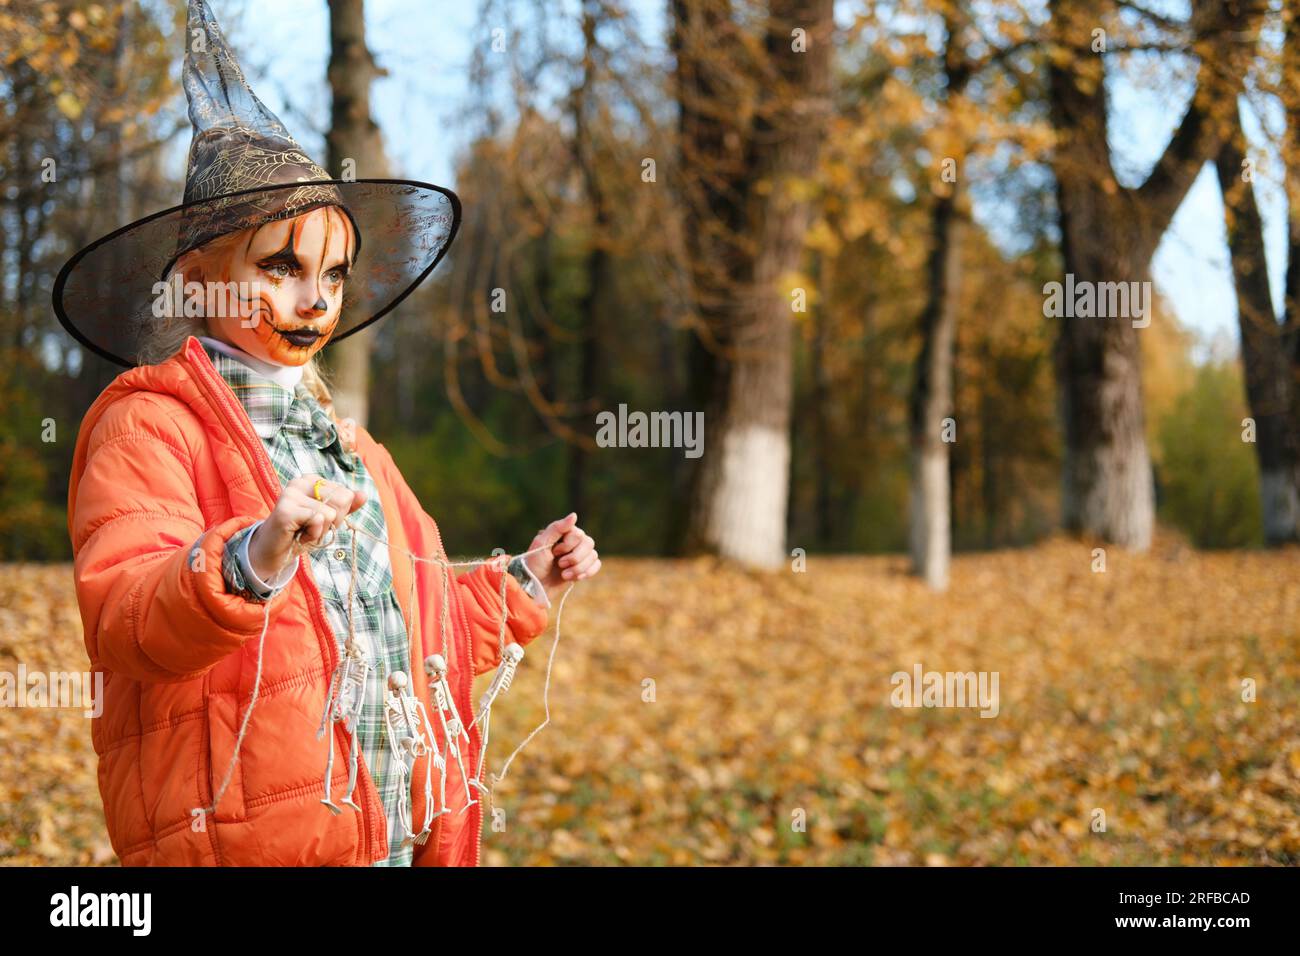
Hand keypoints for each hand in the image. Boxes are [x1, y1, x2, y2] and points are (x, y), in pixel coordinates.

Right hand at [248, 475, 365, 581]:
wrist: (275, 552)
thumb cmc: (301, 533)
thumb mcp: (328, 519)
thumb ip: (345, 507)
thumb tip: (363, 495)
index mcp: (312, 480)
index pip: (346, 494)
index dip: (338, 514)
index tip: (318, 520)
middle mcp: (300, 482)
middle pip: (342, 500)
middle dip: (333, 522)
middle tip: (312, 527)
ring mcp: (291, 494)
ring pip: (330, 513)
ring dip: (321, 530)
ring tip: (303, 531)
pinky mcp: (285, 510)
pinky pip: (317, 520)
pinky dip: (313, 534)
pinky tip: (299, 535)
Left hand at [523, 512, 599, 597]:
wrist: (536, 588)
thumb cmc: (534, 564)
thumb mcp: (541, 543)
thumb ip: (557, 528)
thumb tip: (574, 515)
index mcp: (563, 533)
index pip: (578, 534)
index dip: (567, 545)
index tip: (554, 552)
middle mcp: (573, 541)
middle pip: (589, 543)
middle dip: (574, 558)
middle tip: (559, 565)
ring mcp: (579, 554)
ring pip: (593, 555)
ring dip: (578, 568)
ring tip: (564, 575)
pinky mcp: (584, 567)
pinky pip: (597, 564)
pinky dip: (587, 572)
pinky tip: (574, 578)